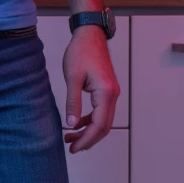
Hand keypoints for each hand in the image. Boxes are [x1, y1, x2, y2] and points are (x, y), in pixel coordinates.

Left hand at [62, 26, 119, 153]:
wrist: (90, 34)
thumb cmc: (81, 52)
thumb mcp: (72, 78)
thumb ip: (72, 103)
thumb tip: (72, 124)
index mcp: (106, 93)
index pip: (99, 125)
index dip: (86, 140)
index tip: (74, 148)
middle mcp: (113, 95)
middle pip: (104, 127)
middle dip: (88, 140)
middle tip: (72, 147)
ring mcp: (112, 93)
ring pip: (103, 120)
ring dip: (88, 131)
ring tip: (70, 137)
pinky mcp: (107, 90)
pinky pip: (101, 111)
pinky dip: (90, 120)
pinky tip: (76, 123)